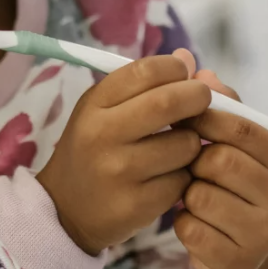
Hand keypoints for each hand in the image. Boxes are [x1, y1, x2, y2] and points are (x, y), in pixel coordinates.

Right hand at [38, 51, 211, 253]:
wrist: (66, 210)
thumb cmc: (92, 149)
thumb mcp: (103, 110)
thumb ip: (143, 84)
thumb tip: (188, 58)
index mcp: (94, 105)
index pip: (146, 71)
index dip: (175, 68)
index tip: (184, 75)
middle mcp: (103, 135)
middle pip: (169, 102)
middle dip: (198, 97)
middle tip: (201, 101)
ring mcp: (120, 172)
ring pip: (184, 145)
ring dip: (192, 142)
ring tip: (178, 146)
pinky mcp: (138, 205)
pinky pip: (183, 180)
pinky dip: (184, 175)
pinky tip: (168, 176)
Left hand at [176, 72, 267, 268]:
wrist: (240, 248)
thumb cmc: (235, 183)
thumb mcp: (236, 145)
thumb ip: (222, 106)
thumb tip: (200, 70)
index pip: (241, 128)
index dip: (204, 117)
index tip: (181, 114)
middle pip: (218, 161)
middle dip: (195, 161)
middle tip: (192, 165)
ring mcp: (264, 234)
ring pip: (200, 195)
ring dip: (186, 192)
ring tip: (195, 194)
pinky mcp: (237, 260)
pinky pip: (189, 228)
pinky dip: (182, 222)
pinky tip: (194, 222)